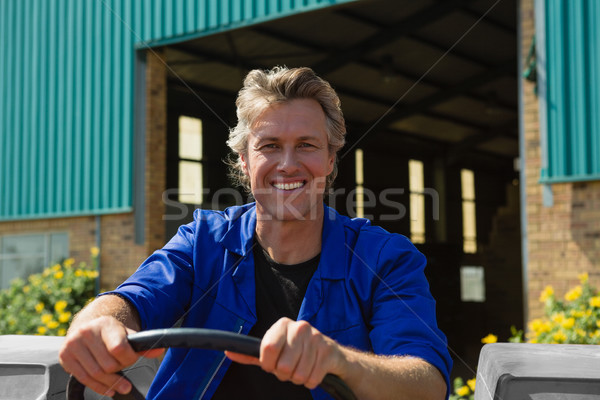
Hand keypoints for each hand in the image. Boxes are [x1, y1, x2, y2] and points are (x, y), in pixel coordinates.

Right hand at [58, 316, 163, 396]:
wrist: (86, 328)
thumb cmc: (109, 334)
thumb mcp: (126, 335)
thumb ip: (141, 345)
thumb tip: (160, 350)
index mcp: (105, 324)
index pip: (119, 348)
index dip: (128, 359)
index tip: (131, 359)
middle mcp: (87, 332)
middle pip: (108, 364)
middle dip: (119, 369)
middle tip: (122, 366)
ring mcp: (73, 344)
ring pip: (96, 374)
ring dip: (110, 382)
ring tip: (119, 383)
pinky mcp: (65, 357)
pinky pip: (84, 379)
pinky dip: (98, 387)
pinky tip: (108, 388)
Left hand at [226, 317, 342, 388]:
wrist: (330, 354)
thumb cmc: (296, 353)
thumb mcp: (273, 351)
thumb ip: (251, 354)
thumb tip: (229, 352)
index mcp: (283, 325)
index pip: (268, 349)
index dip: (268, 364)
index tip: (271, 364)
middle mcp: (300, 327)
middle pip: (283, 366)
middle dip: (284, 374)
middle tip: (289, 368)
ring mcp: (316, 338)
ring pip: (298, 375)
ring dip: (298, 378)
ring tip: (301, 368)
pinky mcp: (329, 351)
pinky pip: (313, 379)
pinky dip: (311, 381)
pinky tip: (313, 370)